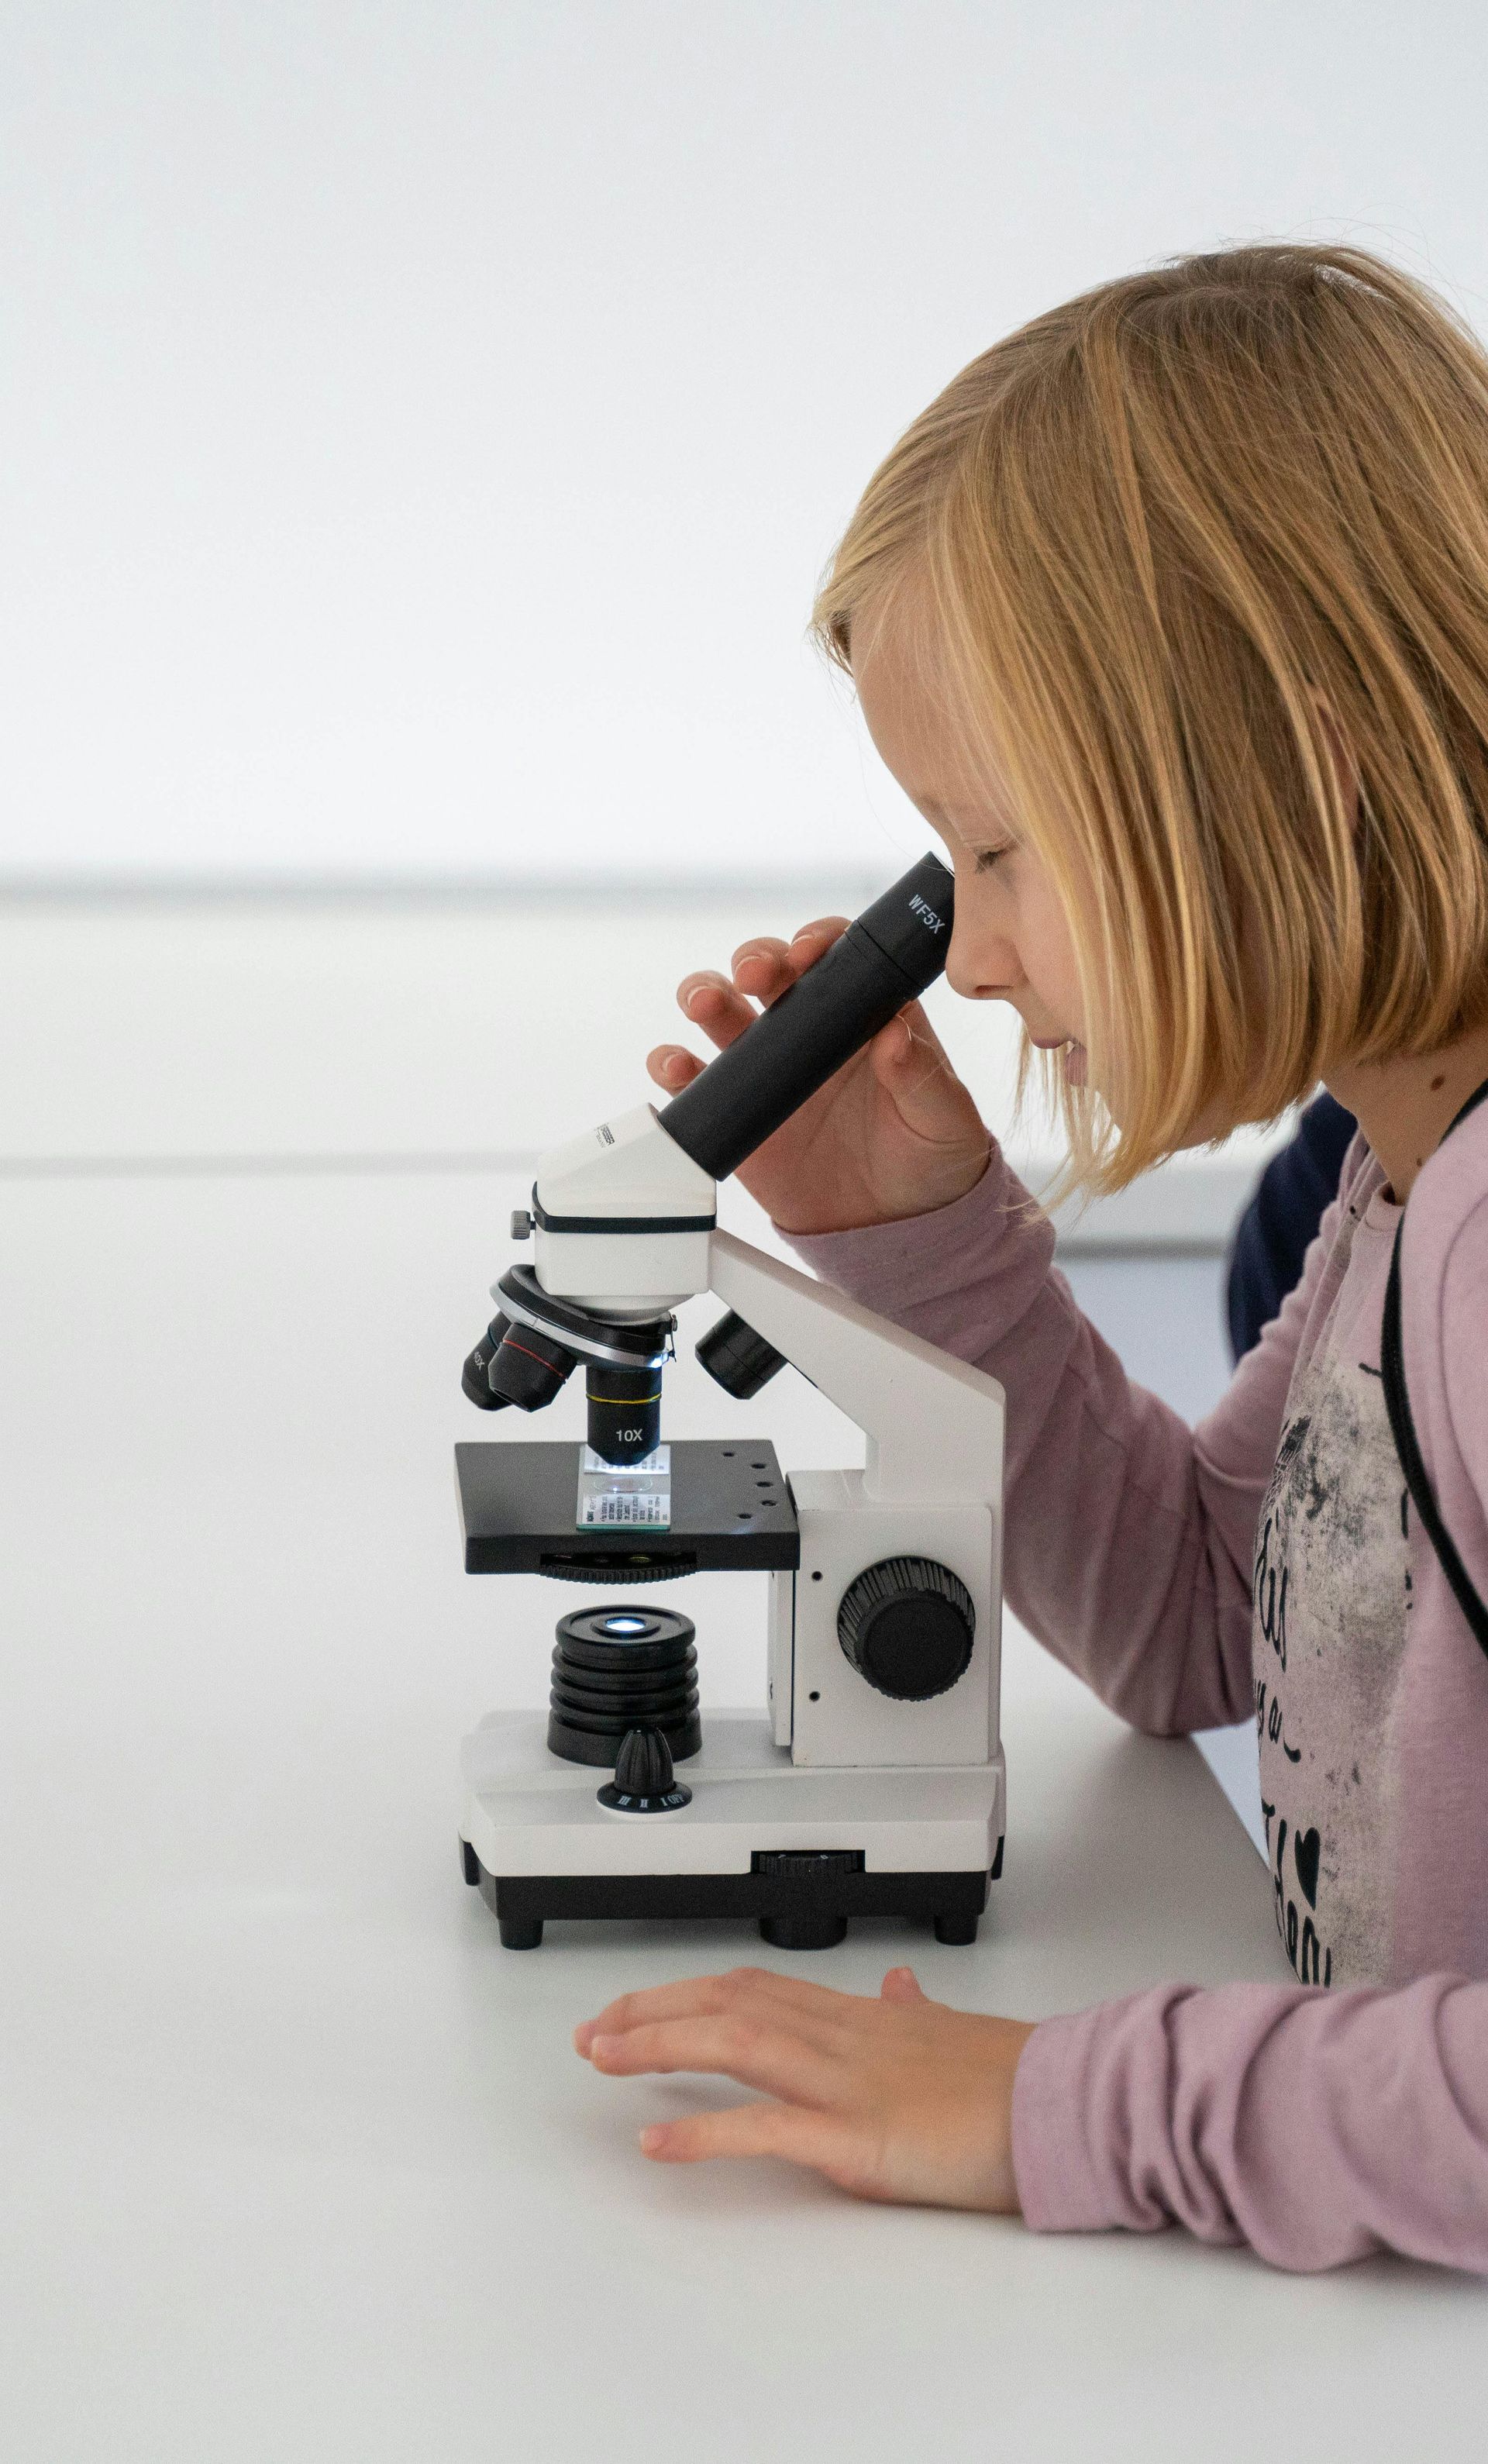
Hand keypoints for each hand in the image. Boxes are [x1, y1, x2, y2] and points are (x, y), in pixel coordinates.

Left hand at [574, 1963, 1034, 2209]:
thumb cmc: (1013, 2077)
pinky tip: (658, 2143)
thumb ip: (914, 2010)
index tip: (634, 2009)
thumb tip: (902, 1987)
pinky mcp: (859, 2137)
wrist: (1063, 2105)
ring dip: (659, 2046)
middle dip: (651, 2012)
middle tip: (594, 2035)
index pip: (751, 1988)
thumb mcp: (951, 2031)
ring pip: (735, 2044)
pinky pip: (767, 2127)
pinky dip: (705, 2132)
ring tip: (605, 2059)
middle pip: (726, 2003)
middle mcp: (841, 2037)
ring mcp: (846, 2082)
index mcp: (858, 2017)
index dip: (684, 1994)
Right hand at [647, 918, 990, 1235]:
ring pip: (722, 1009)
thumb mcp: (945, 1117)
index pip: (836, 956)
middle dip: (755, 958)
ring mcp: (767, 1067)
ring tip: (704, 1004)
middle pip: (770, 969)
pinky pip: (693, 1078)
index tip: (810, 952)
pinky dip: (672, 1064)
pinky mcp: (734, 1111)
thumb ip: (921, 1074)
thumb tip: (895, 1033)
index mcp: (864, 1015)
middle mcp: (810, 1030)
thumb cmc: (930, 1159)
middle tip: (755, 973)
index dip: (817, 941)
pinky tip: (677, 1066)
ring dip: (705, 993)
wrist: (892, 1229)